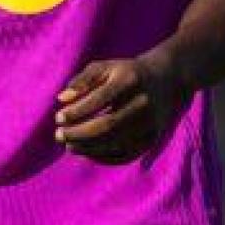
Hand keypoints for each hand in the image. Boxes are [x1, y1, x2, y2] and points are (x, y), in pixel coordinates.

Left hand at [54, 48, 188, 164]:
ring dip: (88, 148)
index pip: (99, 99)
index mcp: (130, 80)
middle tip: (59, 135)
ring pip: (116, 142)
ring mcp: (151, 122)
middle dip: (79, 133)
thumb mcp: (104, 68)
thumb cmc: (125, 73)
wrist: (166, 79)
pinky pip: (126, 154)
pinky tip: (86, 152)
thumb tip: (61, 100)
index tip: (58, 118)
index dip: (77, 111)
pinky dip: (103, 156)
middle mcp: (143, 102)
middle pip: (107, 125)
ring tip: (69, 146)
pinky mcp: (153, 138)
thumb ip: (82, 81)